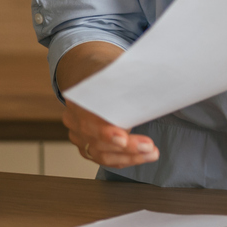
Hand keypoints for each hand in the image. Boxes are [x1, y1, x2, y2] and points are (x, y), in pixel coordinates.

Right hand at [53, 41, 159, 167]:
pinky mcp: (86, 145)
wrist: (89, 75)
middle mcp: (74, 119)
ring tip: (152, 153)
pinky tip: (142, 156)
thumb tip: (152, 78)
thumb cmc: (107, 72)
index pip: (89, 118)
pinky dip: (124, 159)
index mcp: (78, 97)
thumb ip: (128, 75)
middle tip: (149, 147)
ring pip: (100, 154)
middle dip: (126, 148)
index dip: (106, 131)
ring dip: (129, 156)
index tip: (123, 138)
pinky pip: (104, 158)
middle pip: (97, 140)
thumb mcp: (116, 68)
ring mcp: (78, 134)